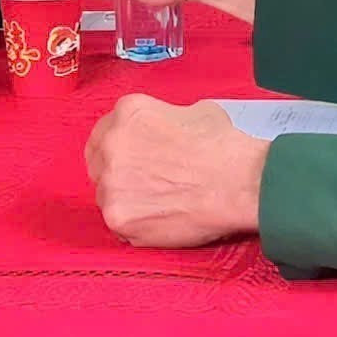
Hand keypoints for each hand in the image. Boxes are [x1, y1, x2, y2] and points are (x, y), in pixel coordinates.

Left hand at [86, 97, 265, 247]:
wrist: (239, 183)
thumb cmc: (224, 149)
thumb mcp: (194, 111)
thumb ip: (165, 119)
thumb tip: (166, 131)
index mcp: (128, 113)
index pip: (105, 131)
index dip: (118, 148)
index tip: (130, 159)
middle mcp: (112, 144)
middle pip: (98, 162)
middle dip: (117, 172)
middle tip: (143, 183)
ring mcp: (111, 182)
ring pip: (106, 195)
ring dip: (126, 199)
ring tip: (159, 203)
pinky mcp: (118, 217)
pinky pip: (118, 224)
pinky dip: (136, 225)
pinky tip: (161, 219)